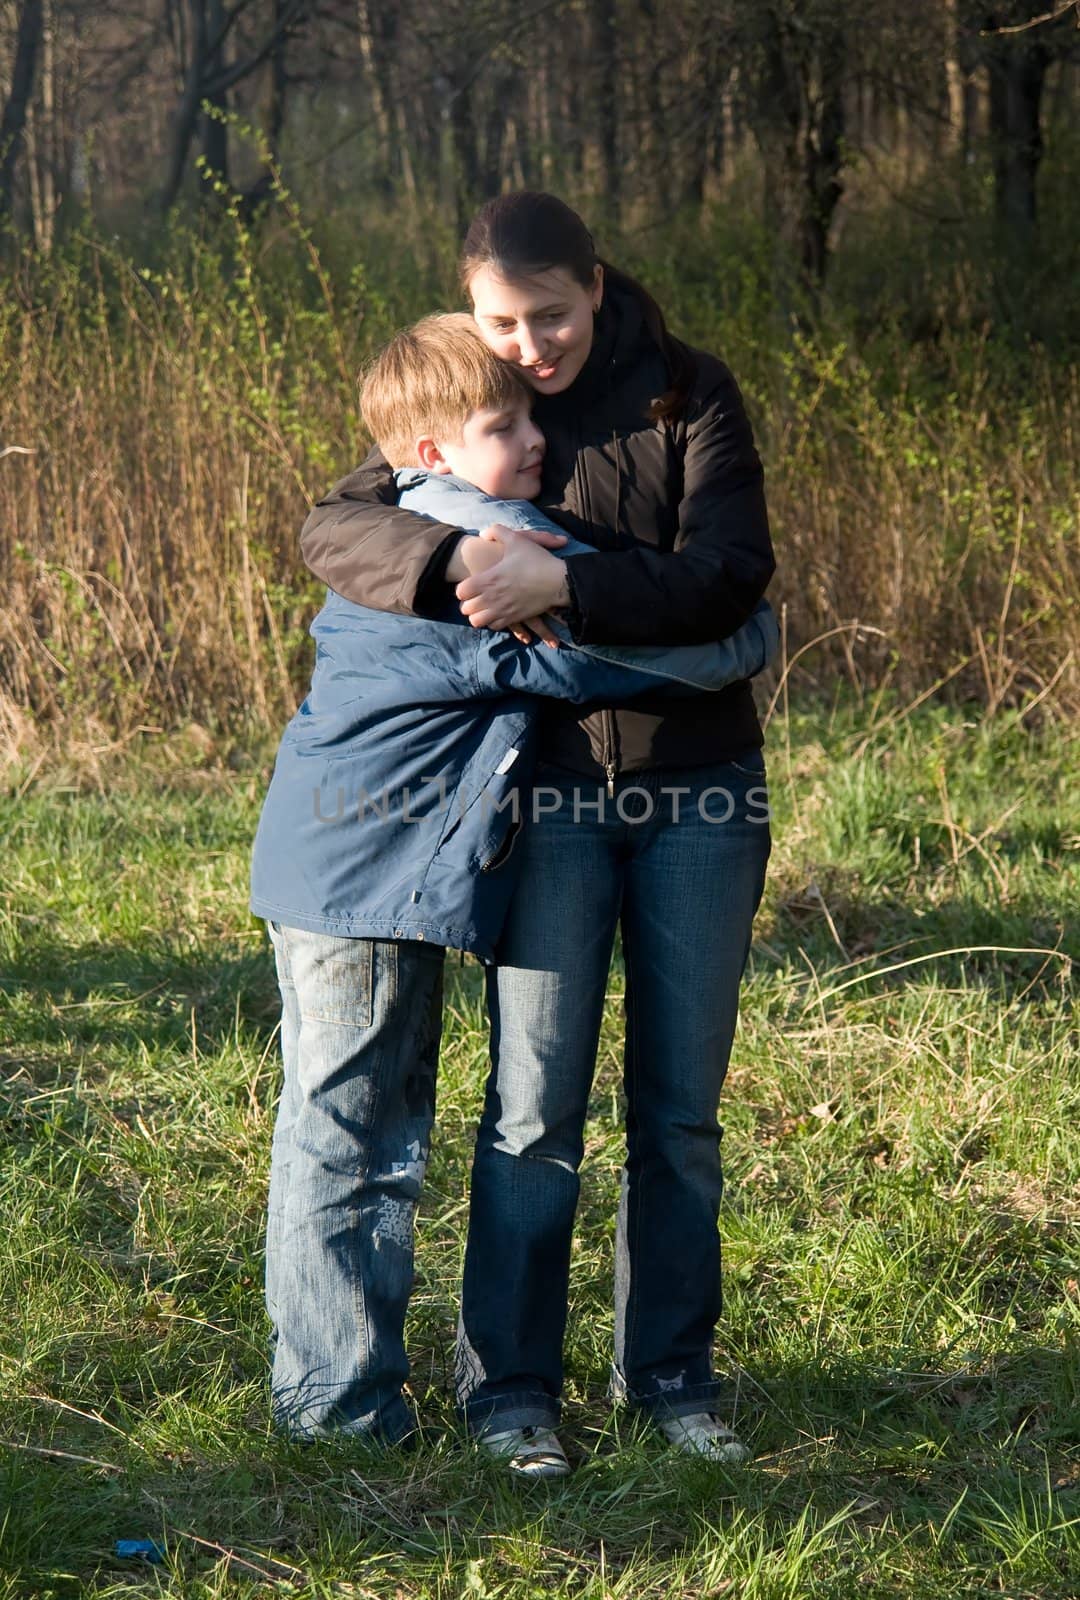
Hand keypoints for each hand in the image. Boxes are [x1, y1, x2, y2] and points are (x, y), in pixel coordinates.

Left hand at [455, 525, 570, 630]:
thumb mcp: (516, 538)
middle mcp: (492, 598)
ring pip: (477, 622)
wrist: (557, 581)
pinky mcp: (514, 619)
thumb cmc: (537, 560)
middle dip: (468, 604)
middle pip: (466, 609)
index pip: (461, 592)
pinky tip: (497, 613)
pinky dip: (493, 622)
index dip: (463, 589)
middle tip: (475, 598)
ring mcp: (502, 610)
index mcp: (488, 579)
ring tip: (484, 608)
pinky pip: (494, 627)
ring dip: (478, 615)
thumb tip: (483, 534)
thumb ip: (496, 531)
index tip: (470, 585)